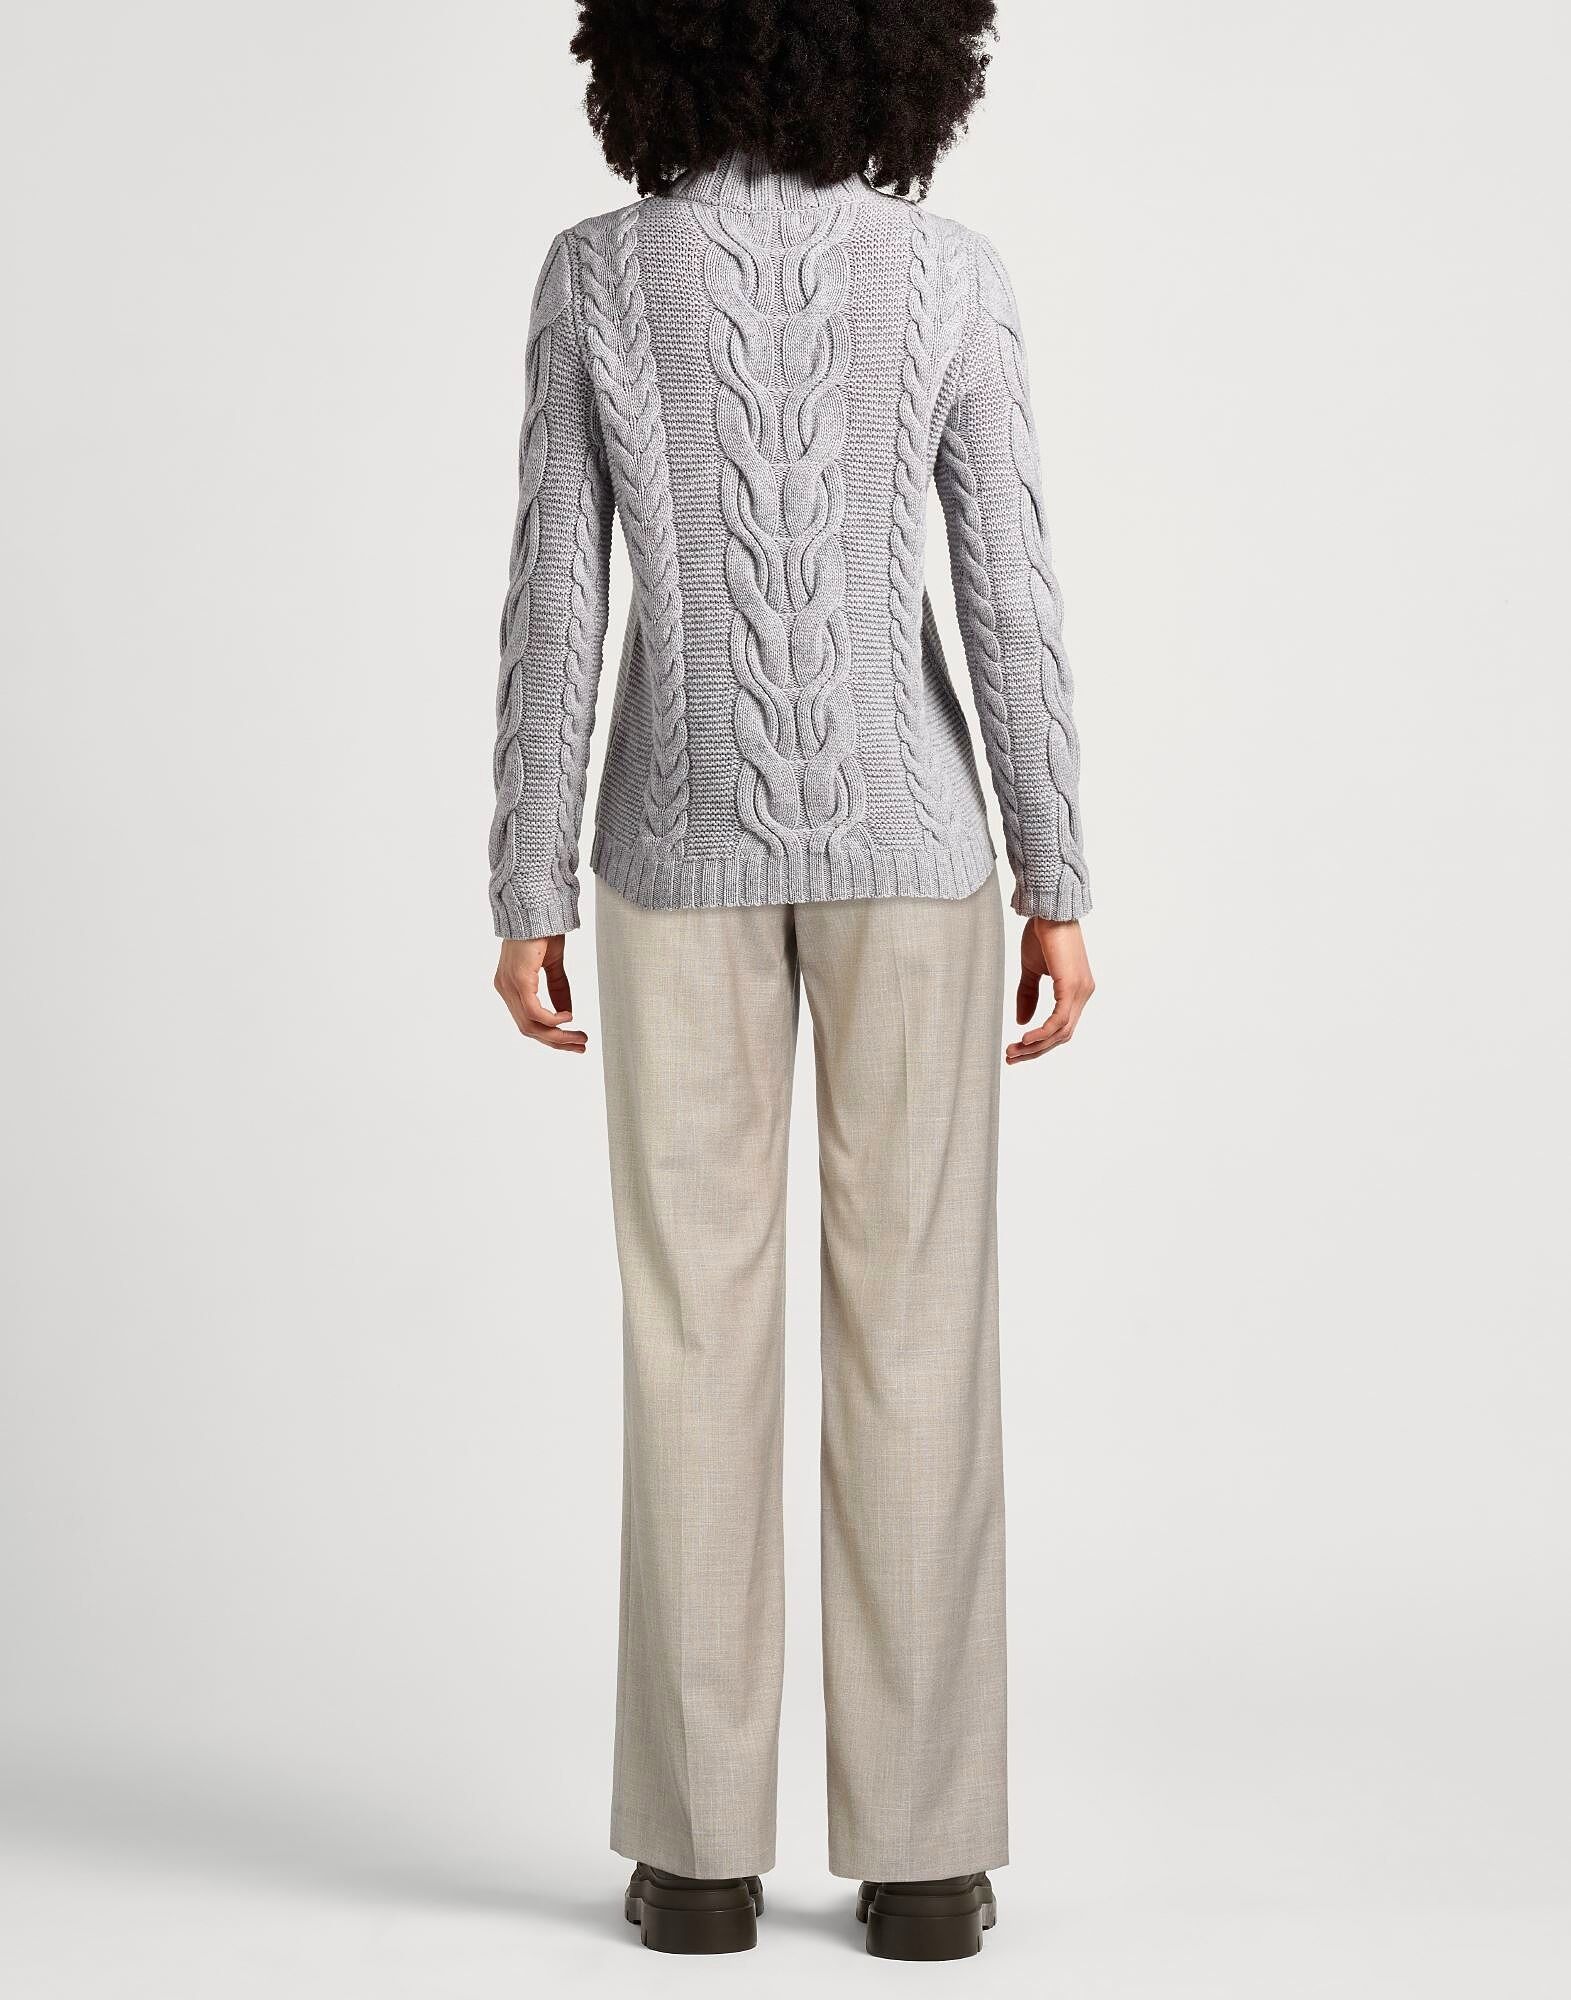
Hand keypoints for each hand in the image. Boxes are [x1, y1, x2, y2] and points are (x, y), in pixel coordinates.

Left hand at [493, 934, 587, 1053]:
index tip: (574, 1041)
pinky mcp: (519, 980)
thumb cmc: (542, 929)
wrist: (538, 907)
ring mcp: (509, 986)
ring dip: (558, 1036)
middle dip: (557, 1042)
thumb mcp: (552, 965)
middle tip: (581, 1046)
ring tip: (579, 1037)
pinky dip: (553, 1019)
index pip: (527, 1021)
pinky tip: (569, 1017)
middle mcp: (505, 988)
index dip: (550, 1036)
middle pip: (528, 1028)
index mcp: (510, 986)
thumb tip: (568, 1013)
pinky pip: (534, 1011)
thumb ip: (558, 989)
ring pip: (531, 1025)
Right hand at [1007, 918, 1094, 1065]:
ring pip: (1060, 1032)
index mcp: (1076, 990)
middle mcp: (1083, 993)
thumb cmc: (1042, 934)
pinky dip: (1042, 1033)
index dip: (1039, 1043)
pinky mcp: (1072, 987)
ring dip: (1035, 1046)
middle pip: (1061, 1035)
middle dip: (1035, 1050)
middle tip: (1011, 1057)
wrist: (1049, 910)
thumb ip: (1028, 995)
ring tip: (1013, 1051)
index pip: (1061, 1027)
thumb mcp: (1032, 970)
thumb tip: (1021, 1021)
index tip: (1016, 1050)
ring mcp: (1080, 991)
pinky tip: (1026, 1038)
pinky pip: (1059, 1020)